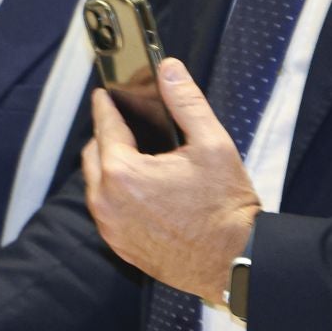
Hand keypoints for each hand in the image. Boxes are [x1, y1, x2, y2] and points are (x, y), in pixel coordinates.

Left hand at [82, 60, 260, 303]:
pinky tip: (137, 189)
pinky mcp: (118, 244)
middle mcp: (107, 201)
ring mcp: (110, 226)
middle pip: (94, 155)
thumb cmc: (227, 207)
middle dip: (106, 137)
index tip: (103, 96)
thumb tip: (169, 69)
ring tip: (132, 155)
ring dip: (108, 166)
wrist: (237, 261)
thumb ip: (186, 102)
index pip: (106, 128)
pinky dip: (114, 194)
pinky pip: (105, 209)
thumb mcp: (213, 145)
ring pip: (96, 184)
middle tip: (123, 125)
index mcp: (123, 173)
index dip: (105, 107)